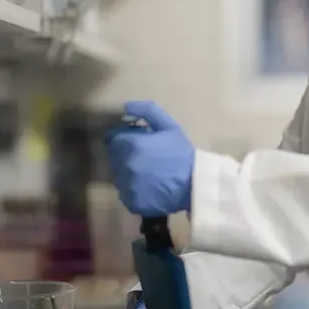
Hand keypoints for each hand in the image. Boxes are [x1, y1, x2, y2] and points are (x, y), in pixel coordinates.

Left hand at [106, 101, 195, 217]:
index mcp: (130, 145)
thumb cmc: (181, 153)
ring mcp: (125, 185)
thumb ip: (147, 111)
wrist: (195, 184)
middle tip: (144, 156)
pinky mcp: (131, 201)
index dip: (123, 138)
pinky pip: (124, 192)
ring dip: (127, 171)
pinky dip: (132, 189)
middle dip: (125, 154)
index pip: (113, 139)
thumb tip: (125, 107)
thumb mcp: (168, 126)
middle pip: (114, 157)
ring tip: (147, 172)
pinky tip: (147, 186)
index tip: (136, 141)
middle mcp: (123, 165)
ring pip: (118, 175)